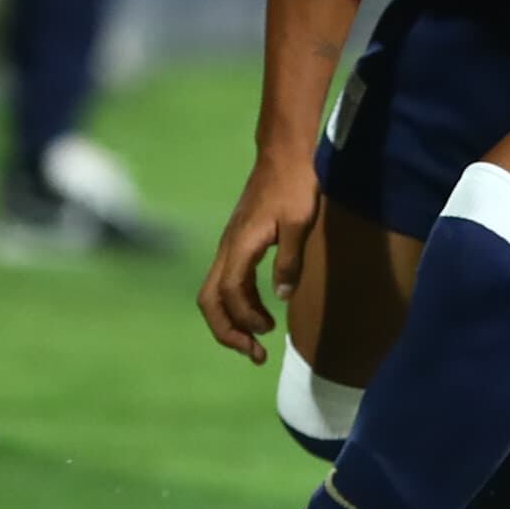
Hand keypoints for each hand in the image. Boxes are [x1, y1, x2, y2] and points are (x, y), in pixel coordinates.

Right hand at [197, 154, 320, 361]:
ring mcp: (230, 246)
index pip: (228, 293)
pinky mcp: (238, 243)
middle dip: (227, 331)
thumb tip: (282, 298)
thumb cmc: (295, 185)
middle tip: (254, 354)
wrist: (283, 155)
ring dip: (233, 321)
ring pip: (215, 293)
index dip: (243, 319)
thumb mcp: (300, 224)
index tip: (267, 333)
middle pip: (209, 300)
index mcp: (240, 245)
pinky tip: (262, 312)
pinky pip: (228, 282)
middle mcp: (227, 248)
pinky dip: (239, 304)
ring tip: (260, 340)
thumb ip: (290, 261)